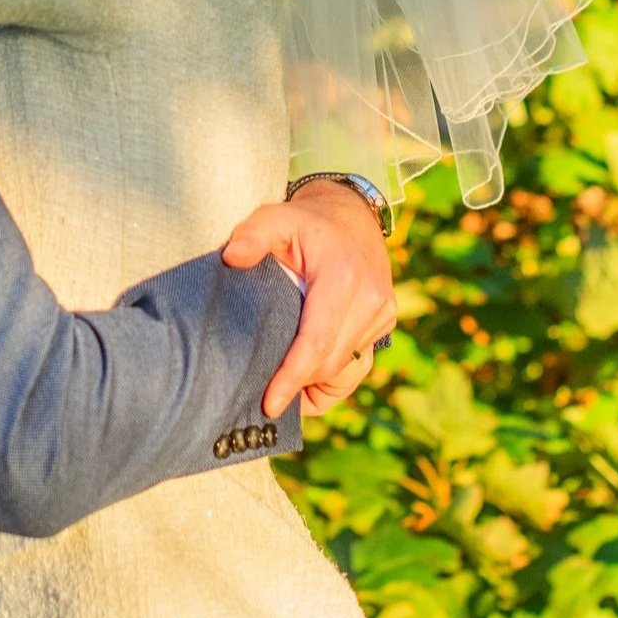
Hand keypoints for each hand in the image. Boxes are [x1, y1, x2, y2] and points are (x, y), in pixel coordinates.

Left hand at [221, 179, 394, 418]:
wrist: (352, 214)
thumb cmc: (307, 222)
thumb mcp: (275, 217)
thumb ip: (252, 235)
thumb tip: (232, 258)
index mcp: (342, 278)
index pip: (317, 341)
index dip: (292, 377)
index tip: (269, 403)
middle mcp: (370, 300)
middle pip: (330, 363)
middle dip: (297, 384)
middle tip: (259, 397)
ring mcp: (382, 314)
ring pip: (345, 369)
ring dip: (313, 383)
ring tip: (280, 391)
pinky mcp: (384, 323)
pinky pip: (358, 366)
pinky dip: (333, 380)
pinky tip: (306, 385)